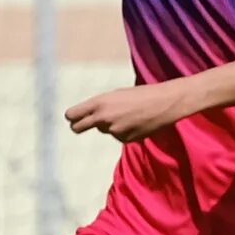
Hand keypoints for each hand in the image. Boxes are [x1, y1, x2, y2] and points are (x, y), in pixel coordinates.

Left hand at [66, 82, 190, 143]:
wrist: (163, 103)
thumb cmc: (139, 94)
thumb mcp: (115, 95)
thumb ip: (100, 106)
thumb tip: (88, 116)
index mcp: (99, 103)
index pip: (72, 115)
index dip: (71, 117)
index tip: (73, 118)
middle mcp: (103, 118)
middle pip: (77, 128)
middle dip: (78, 127)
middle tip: (81, 126)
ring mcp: (113, 131)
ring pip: (104, 129)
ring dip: (111, 125)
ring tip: (128, 114)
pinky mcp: (124, 139)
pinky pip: (118, 136)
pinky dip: (124, 131)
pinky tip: (136, 122)